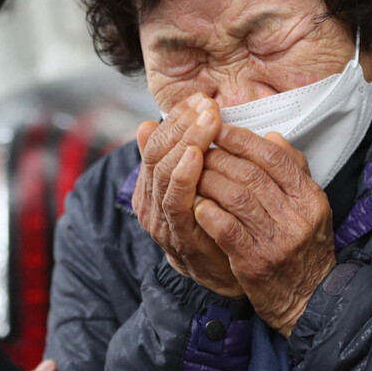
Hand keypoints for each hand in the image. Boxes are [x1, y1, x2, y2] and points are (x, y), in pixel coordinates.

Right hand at [133, 93, 241, 296]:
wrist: (223, 272)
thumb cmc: (212, 222)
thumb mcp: (197, 183)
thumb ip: (181, 155)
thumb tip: (148, 123)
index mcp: (153, 184)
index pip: (156, 141)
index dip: (176, 118)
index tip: (199, 98)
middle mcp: (150, 199)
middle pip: (158, 152)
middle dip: (182, 124)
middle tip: (206, 104)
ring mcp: (160, 218)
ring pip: (164, 171)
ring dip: (187, 141)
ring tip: (206, 120)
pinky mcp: (177, 234)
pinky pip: (175, 200)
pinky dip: (184, 175)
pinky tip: (198, 154)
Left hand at [194, 124, 335, 335]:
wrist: (308, 299)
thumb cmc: (305, 248)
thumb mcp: (310, 206)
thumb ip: (292, 169)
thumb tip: (271, 136)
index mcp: (310, 198)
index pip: (273, 157)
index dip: (242, 139)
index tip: (218, 129)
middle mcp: (296, 217)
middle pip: (250, 174)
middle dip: (219, 157)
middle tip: (197, 148)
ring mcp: (276, 241)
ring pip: (235, 197)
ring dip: (208, 181)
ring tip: (192, 173)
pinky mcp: (255, 262)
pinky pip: (226, 229)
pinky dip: (208, 213)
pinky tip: (196, 204)